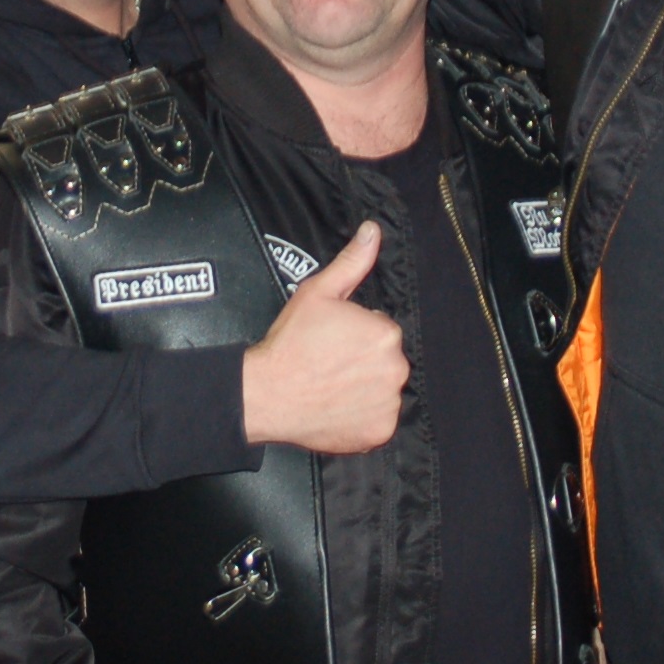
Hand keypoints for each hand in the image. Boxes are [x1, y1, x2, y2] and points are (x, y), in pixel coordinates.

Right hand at [242, 222, 406, 453]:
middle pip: (385, 361)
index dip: (355, 335)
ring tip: (332, 386)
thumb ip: (352, 262)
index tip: (331, 342)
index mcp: (385, 333)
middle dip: (363, 361)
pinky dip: (362, 416)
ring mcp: (388, 404)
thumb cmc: (291, 343)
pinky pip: (379, 420)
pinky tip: (337, 407)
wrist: (268, 393)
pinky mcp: (380, 432)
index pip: (381, 331)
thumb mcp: (317, 293)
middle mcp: (395, 369)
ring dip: (364, 388)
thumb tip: (372, 231)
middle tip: (329, 364)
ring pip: (383, 390)